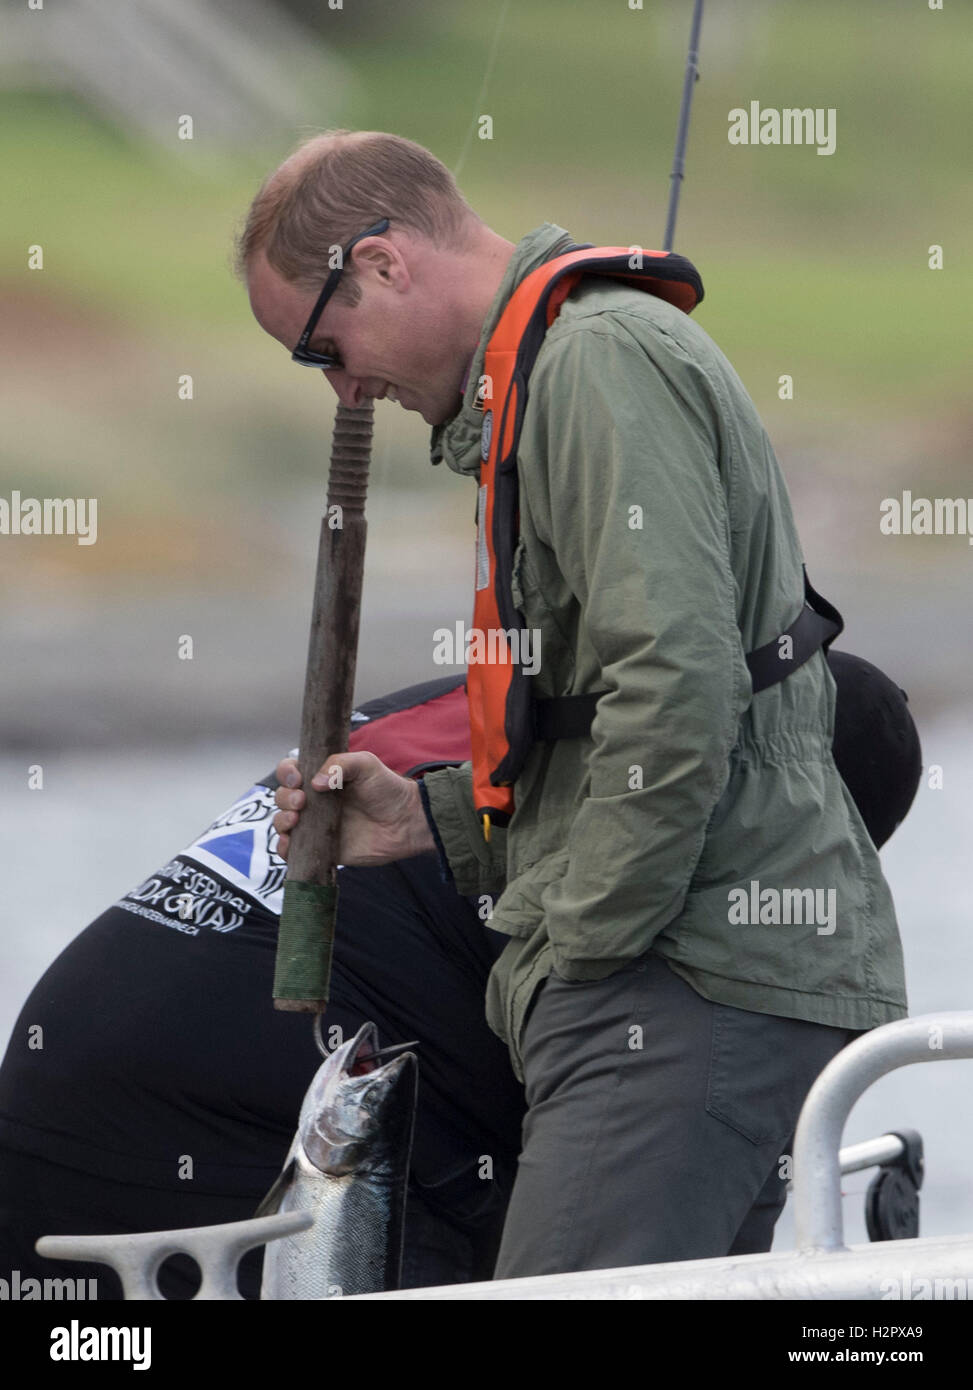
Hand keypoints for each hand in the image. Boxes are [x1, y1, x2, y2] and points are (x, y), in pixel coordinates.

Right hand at [273, 751, 435, 866]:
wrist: (406, 822)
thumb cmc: (388, 789)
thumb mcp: (366, 764)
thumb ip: (340, 764)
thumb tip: (314, 783)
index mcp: (322, 778)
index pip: (291, 772)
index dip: (286, 773)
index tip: (297, 779)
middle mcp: (315, 801)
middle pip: (282, 797)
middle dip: (284, 798)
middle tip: (301, 802)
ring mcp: (316, 825)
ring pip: (283, 822)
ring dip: (281, 821)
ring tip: (296, 820)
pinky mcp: (322, 848)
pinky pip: (294, 850)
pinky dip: (284, 848)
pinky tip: (289, 843)